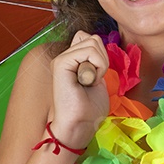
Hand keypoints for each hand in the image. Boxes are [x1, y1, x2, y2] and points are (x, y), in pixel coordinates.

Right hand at [47, 31, 110, 148]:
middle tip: (94, 81)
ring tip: (90, 82)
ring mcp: (61, 59)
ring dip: (100, 64)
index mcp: (72, 60)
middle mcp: (64, 57)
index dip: (101, 55)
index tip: (97, 77)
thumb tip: (99, 46)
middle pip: (92, 38)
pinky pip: (89, 50)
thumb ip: (96, 61)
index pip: (91, 39)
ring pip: (92, 41)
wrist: (79, 125)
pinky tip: (88, 82)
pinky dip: (97, 66)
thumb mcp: (98, 78)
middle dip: (102, 59)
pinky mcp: (60, 63)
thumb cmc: (89, 109)